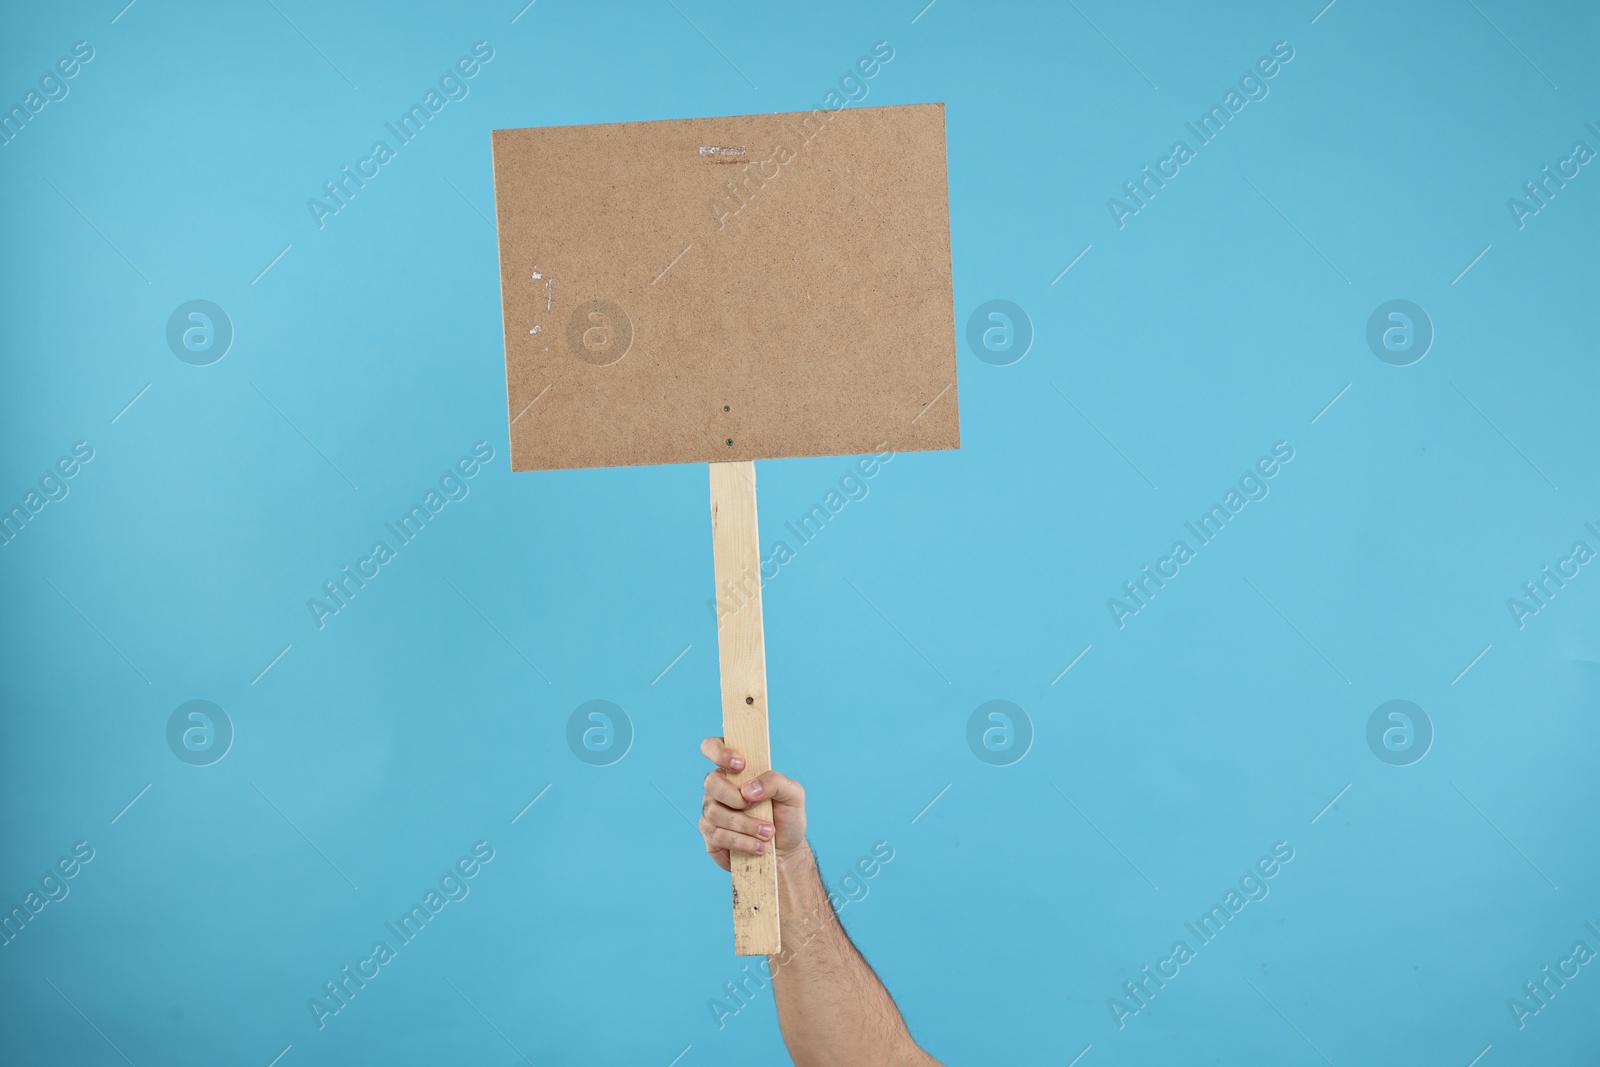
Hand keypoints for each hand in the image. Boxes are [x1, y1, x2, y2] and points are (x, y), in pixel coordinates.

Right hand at [698, 736, 807, 871]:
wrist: (786, 851)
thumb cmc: (787, 817)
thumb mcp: (793, 794)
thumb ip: (775, 782)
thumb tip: (748, 789)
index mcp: (736, 769)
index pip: (712, 747)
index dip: (720, 752)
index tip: (741, 765)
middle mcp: (719, 788)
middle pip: (711, 783)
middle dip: (736, 798)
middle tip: (756, 806)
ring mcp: (712, 811)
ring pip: (714, 813)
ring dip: (745, 825)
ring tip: (768, 833)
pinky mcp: (711, 836)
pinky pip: (718, 836)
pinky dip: (743, 842)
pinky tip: (759, 847)